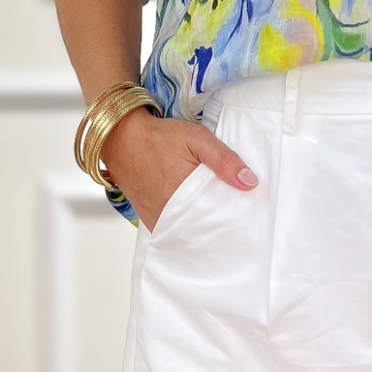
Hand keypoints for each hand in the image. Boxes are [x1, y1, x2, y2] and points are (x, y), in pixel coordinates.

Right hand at [100, 105, 259, 233]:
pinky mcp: (150, 219)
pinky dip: (187, 229)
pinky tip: (199, 223)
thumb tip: (250, 183)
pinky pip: (173, 231)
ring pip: (189, 233)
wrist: (122, 138)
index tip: (248, 217)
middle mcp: (171, 213)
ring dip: (204, 230)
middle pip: (204, 229)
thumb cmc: (160, 137)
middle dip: (222, 227)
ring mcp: (159, 219)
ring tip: (222, 224)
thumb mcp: (197, 138)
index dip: (235, 218)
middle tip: (239, 223)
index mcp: (186, 195)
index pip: (219, 218)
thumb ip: (224, 160)